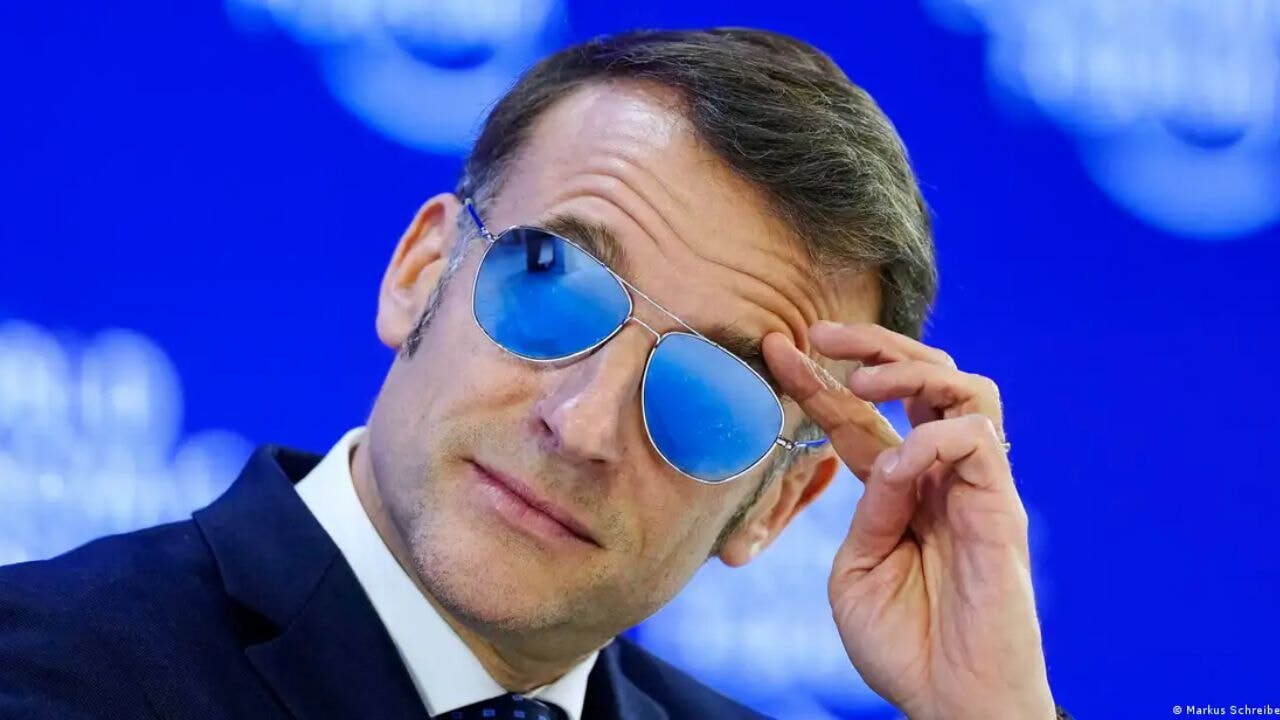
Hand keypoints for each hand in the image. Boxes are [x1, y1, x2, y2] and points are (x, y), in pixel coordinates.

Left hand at [763, 322, 1056, 719]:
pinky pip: (978, 439)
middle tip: (823, 334)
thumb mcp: (857, 571)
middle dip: (873, 346)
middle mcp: (938, 476)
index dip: (818, 379)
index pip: (859, 417)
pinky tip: (901, 466)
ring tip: (864, 384)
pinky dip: (933, 437)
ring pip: (966, 387)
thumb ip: (865, 512)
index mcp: (897, 489)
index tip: (775, 348)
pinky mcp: (1001, 508)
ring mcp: (974, 487)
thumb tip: (883, 461)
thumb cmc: (903, 644)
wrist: (949, 700)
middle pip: (922, 379)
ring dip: (910, 371)